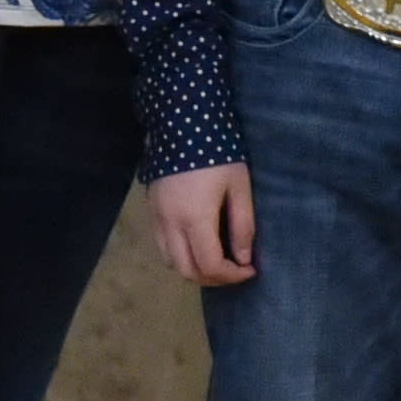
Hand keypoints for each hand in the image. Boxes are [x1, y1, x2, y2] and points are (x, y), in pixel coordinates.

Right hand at [151, 163, 258, 287]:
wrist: (181, 122)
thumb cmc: (218, 152)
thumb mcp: (238, 186)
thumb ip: (242, 225)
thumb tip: (243, 259)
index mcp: (195, 218)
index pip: (210, 265)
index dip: (232, 276)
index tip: (250, 269)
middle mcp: (170, 224)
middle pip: (187, 271)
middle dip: (213, 279)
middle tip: (234, 271)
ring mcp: (156, 218)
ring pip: (171, 262)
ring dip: (194, 269)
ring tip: (217, 261)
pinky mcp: (151, 210)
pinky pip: (162, 246)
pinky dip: (180, 255)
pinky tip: (197, 245)